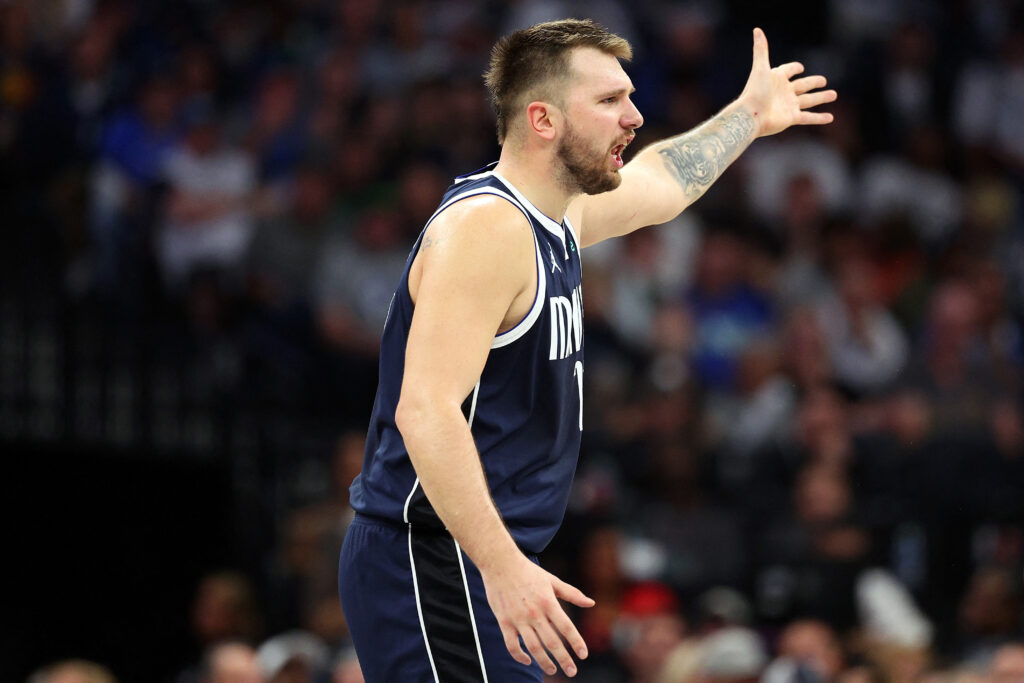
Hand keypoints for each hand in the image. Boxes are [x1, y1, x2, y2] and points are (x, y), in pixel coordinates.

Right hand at [480, 554, 594, 676]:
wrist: (500, 563)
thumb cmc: (529, 572)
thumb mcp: (552, 580)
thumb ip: (572, 594)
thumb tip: (591, 603)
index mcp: (548, 602)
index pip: (566, 627)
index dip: (576, 642)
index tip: (583, 655)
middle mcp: (535, 613)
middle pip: (552, 642)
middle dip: (564, 660)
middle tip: (572, 672)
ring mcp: (518, 619)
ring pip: (533, 648)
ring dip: (544, 662)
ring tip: (552, 670)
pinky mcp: (504, 622)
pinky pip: (512, 645)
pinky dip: (520, 656)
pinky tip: (528, 660)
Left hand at [739, 27, 836, 136]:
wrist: (751, 116)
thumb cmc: (754, 91)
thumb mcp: (760, 68)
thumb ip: (761, 50)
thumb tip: (757, 30)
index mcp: (777, 79)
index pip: (788, 70)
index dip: (794, 68)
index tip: (800, 68)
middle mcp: (784, 92)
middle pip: (803, 85)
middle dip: (813, 83)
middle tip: (824, 80)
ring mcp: (788, 105)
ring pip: (809, 100)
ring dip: (821, 97)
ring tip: (834, 94)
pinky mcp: (791, 118)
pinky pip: (808, 117)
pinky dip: (819, 118)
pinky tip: (830, 118)